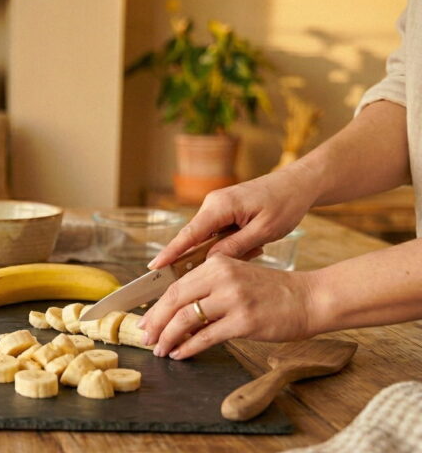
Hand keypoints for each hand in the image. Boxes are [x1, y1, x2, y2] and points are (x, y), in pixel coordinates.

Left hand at [138, 255, 317, 359]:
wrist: (310, 298)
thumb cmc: (272, 292)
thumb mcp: (237, 277)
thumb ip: (208, 287)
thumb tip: (174, 310)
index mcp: (218, 263)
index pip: (175, 285)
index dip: (156, 306)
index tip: (144, 321)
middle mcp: (223, 278)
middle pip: (175, 300)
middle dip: (156, 323)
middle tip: (145, 338)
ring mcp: (233, 299)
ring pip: (187, 319)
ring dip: (169, 337)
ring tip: (161, 350)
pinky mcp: (244, 321)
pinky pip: (206, 337)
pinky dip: (189, 347)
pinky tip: (181, 354)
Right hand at [148, 168, 318, 269]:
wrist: (300, 182)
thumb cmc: (286, 203)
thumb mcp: (264, 230)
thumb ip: (235, 247)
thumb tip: (209, 262)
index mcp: (219, 206)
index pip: (188, 234)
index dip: (170, 253)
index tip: (153, 267)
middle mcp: (212, 204)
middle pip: (194, 238)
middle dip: (199, 258)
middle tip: (210, 269)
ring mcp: (217, 206)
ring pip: (207, 237)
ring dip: (222, 250)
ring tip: (254, 248)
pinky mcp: (224, 210)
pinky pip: (217, 233)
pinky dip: (229, 243)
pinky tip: (253, 244)